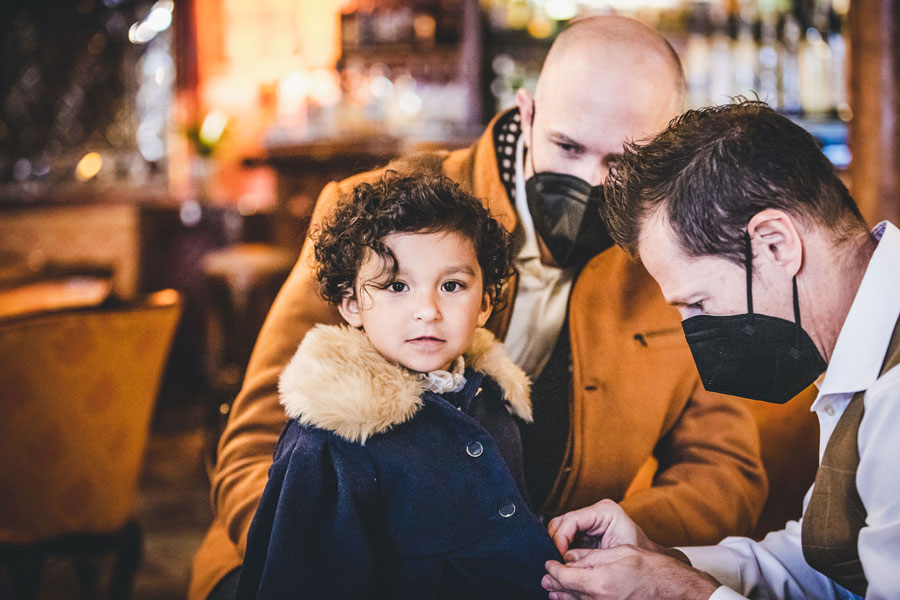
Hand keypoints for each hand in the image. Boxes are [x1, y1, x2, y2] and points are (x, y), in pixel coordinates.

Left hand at [541, 545, 719, 599]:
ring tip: (553, 588)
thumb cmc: (650, 569)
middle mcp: (599, 599)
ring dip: (562, 595)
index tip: (549, 563)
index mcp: (599, 581)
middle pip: (566, 592)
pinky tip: (573, 597)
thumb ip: (590, 556)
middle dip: (554, 582)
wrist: (672, 590)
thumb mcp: (618, 553)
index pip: (564, 577)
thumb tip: (568, 556)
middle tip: (546, 576)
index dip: (553, 569)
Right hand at [547, 499, 658, 555]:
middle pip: (561, 522)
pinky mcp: (585, 531)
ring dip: (558, 546)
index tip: (561, 557)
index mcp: (605, 511)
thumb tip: (564, 560)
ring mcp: (588, 521)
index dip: (561, 538)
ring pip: (559, 529)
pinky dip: (562, 550)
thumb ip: (589, 554)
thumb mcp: (613, 554)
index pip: (571, 519)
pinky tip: (567, 562)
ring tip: (563, 563)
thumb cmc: (637, 558)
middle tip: (560, 562)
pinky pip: (565, 538)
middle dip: (557, 542)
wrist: (650, 565)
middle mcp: (594, 512)